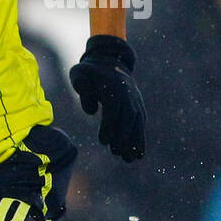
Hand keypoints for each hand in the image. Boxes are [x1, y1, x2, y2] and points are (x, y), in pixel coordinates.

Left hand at [69, 34, 145, 161]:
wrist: (108, 61)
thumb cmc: (88, 72)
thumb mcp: (79, 75)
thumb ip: (84, 90)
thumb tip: (91, 111)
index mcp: (113, 86)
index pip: (113, 108)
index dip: (110, 126)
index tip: (104, 142)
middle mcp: (128, 93)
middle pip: (128, 117)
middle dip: (123, 137)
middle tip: (116, 153)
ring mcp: (135, 100)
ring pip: (137, 122)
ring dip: (135, 142)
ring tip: (129, 159)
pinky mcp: (138, 106)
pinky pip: (140, 123)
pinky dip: (140, 139)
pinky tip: (138, 155)